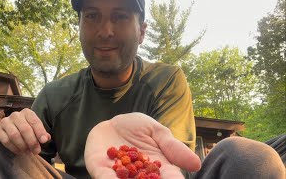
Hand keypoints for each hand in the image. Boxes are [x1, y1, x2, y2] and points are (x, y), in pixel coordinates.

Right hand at [0, 108, 50, 154]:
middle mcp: (15, 115)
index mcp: (27, 112)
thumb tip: (46, 138)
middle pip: (25, 129)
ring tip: (28, 152)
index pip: (34, 121)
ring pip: (15, 135)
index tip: (44, 141)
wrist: (11, 132)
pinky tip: (19, 151)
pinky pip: (6, 140)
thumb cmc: (27, 130)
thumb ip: (42, 134)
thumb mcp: (36, 130)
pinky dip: (14, 148)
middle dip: (32, 142)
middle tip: (36, 151)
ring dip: (23, 146)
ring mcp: (5, 122)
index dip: (40, 132)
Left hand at [85, 112, 200, 178]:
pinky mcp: (100, 169)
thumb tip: (196, 165)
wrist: (112, 123)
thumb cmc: (137, 129)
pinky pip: (104, 178)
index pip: (169, 178)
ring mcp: (119, 174)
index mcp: (157, 168)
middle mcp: (139, 176)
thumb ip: (173, 147)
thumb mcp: (158, 132)